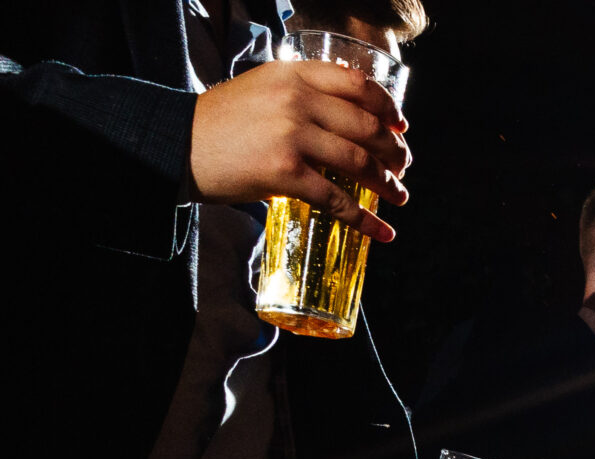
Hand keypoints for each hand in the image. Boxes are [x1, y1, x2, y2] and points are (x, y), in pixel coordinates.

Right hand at [190, 57, 409, 243]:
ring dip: (388, 183)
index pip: (357, 85)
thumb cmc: (220, 122)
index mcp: (292, 75)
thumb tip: (349, 119)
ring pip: (359, 161)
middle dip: (394, 151)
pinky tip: (383, 231)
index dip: (387, 108)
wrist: (176, 143)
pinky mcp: (285, 172)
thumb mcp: (262, 90)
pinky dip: (366, 220)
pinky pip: (338, 200)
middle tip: (403, 166)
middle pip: (366, 126)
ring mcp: (292, 136)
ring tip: (399, 195)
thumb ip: (302, 95)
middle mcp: (296, 100)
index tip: (400, 126)